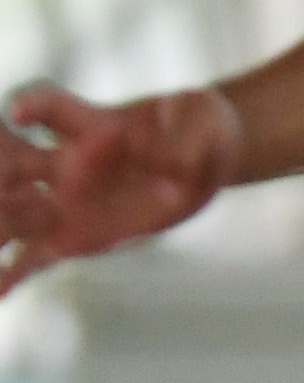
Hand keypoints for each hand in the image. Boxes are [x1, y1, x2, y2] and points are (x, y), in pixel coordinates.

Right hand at [0, 82, 241, 300]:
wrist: (204, 155)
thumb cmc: (198, 125)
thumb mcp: (201, 120)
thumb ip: (184, 141)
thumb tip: (172, 171)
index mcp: (91, 126)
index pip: (55, 110)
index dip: (34, 106)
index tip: (20, 112)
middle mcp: (65, 163)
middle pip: (11, 163)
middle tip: (0, 185)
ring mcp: (64, 203)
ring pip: (12, 216)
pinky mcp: (72, 237)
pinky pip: (34, 259)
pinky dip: (10, 276)